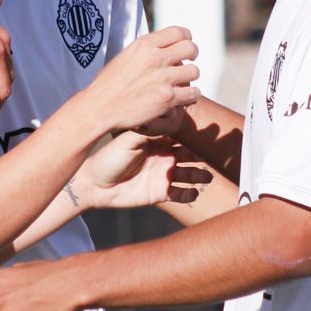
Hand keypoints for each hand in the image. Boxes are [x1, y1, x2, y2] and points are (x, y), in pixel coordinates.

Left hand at [76, 131, 211, 208]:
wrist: (96, 185)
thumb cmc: (108, 158)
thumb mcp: (127, 140)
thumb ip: (147, 130)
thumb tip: (164, 115)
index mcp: (158, 141)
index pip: (181, 135)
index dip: (194, 134)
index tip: (208, 131)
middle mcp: (165, 156)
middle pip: (191, 154)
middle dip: (203, 154)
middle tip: (213, 154)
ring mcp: (164, 175)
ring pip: (190, 174)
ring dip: (200, 175)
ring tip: (206, 177)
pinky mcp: (161, 193)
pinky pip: (181, 194)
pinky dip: (190, 194)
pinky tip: (192, 193)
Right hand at [79, 26, 199, 132]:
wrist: (99, 107)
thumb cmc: (107, 85)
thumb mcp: (124, 57)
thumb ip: (144, 50)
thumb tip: (159, 46)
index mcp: (144, 45)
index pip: (178, 32)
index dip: (186, 38)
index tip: (184, 45)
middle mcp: (155, 58)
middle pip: (191, 48)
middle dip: (192, 56)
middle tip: (187, 63)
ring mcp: (163, 78)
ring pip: (194, 71)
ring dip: (190, 78)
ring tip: (181, 83)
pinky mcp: (167, 98)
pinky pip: (193, 93)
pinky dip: (190, 96)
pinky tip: (183, 98)